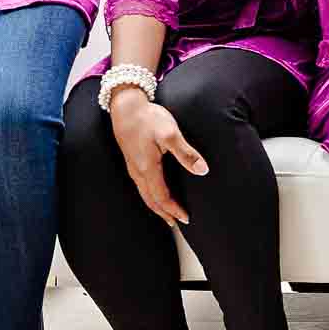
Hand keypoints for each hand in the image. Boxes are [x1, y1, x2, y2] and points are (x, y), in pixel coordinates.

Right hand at [107, 87, 206, 225]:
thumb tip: (203, 170)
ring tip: (167, 214)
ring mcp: (132, 167)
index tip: (186, 219)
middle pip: (150, 200)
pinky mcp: (131, 160)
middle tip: (177, 223)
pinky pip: (140, 185)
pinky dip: (150, 195)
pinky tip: (154, 192)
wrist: (125, 106)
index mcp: (147, 169)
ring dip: (156, 206)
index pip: (162, 197)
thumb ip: (186, 153)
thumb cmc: (148, 118)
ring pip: (144, 194)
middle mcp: (137, 172)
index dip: (174, 210)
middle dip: (164, 213)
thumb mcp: (170, 134)